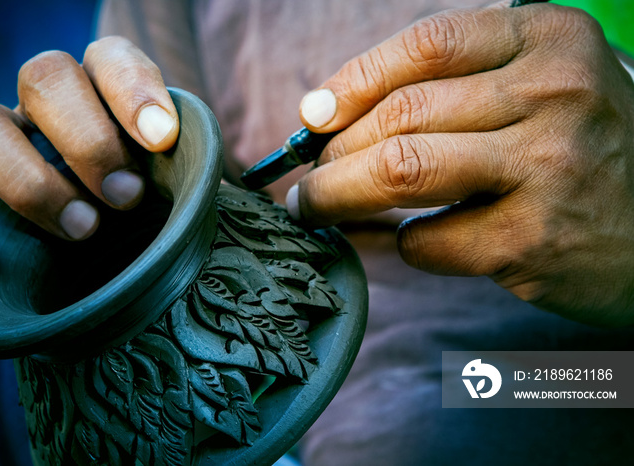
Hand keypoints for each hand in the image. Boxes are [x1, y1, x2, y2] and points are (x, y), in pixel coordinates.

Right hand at [0, 36, 177, 264]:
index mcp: (100, 98)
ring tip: (82, 230)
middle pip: (43, 76)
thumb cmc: (142, 226)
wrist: (83, 269)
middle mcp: (43, 113)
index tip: (161, 138)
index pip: (108, 59)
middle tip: (126, 198)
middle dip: (89, 137)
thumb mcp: (170, 198)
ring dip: (30, 179)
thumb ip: (187, 182)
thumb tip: (213, 185)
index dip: (133, 88)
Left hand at [289, 2, 633, 324]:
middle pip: (402, 114)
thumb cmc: (579, 154)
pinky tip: (414, 240)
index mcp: (549, 39)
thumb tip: (327, 114)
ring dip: (339, 195)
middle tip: (312, 179)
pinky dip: (403, 244)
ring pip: (402, 170)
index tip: (313, 116)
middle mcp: (555, 93)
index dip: (352, 81)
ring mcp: (548, 166)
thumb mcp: (537, 90)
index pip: (426, 47)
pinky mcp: (534, 239)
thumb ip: (450, 88)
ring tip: (316, 207)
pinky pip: (429, 240)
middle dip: (334, 152)